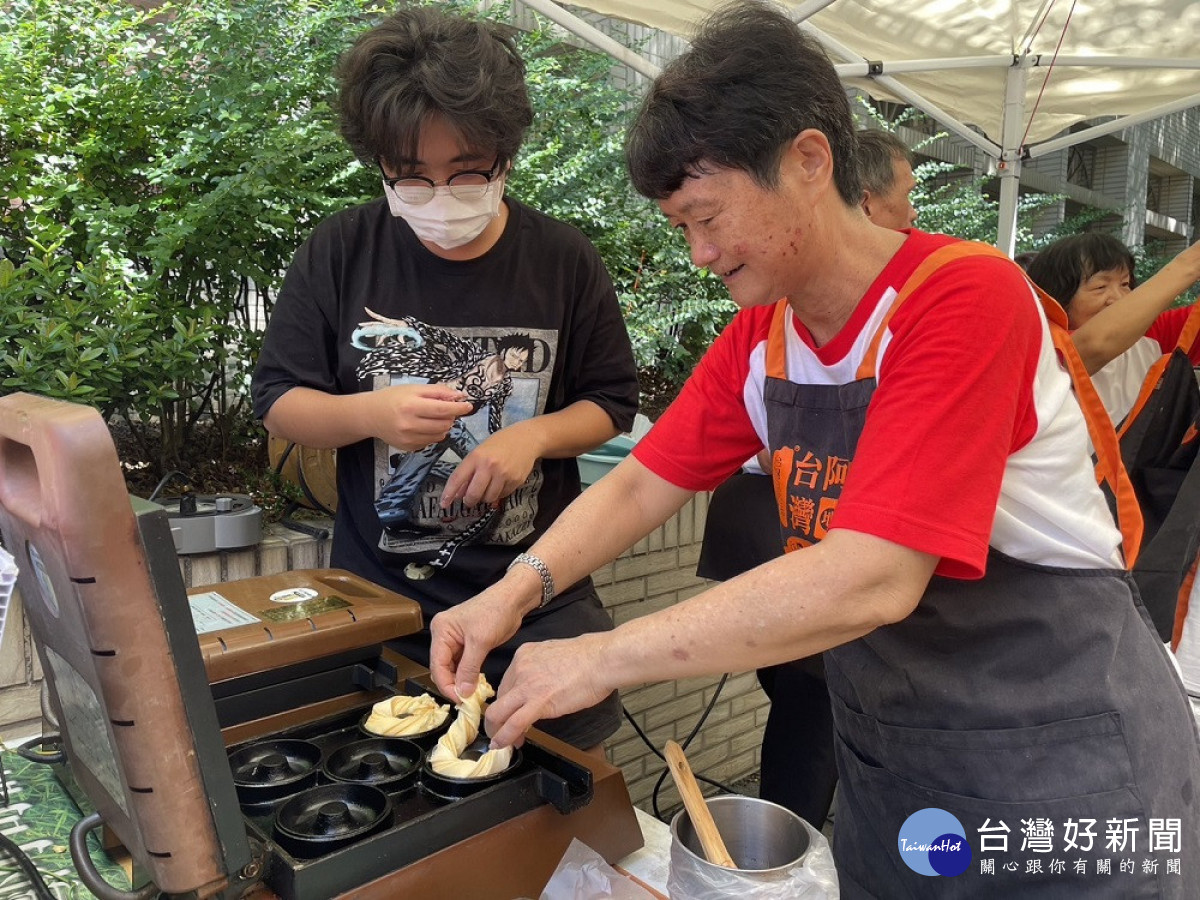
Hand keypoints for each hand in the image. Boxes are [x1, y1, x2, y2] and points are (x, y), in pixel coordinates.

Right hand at [371, 383, 473, 450]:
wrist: (370, 415)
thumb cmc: (393, 398)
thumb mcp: (414, 389)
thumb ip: (437, 392)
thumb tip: (459, 396)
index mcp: (411, 406)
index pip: (442, 409)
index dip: (458, 408)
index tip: (468, 406)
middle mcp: (409, 425)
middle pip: (444, 424)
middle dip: (450, 416)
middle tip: (445, 409)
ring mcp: (408, 439)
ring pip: (440, 435)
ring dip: (443, 426)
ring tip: (433, 417)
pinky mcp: (408, 448)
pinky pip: (430, 442)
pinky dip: (433, 434)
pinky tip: (423, 426)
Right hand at [429, 581, 528, 703]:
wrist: (512, 599)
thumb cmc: (495, 612)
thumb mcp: (481, 641)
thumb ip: (469, 668)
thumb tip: (462, 693)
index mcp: (441, 630)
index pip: (437, 664)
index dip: (446, 684)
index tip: (458, 699)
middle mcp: (444, 635)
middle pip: (442, 667)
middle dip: (452, 684)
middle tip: (465, 700)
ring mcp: (455, 640)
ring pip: (452, 668)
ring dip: (460, 681)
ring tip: (470, 696)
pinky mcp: (467, 644)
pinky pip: (462, 664)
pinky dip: (467, 675)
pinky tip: (474, 685)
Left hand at [440, 423, 540, 508]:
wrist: (527, 439)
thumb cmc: (500, 443)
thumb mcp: (480, 451)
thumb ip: (469, 470)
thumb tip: (459, 493)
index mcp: (476, 456)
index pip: (458, 478)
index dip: (449, 493)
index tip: (443, 504)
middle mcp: (489, 466)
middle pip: (473, 494)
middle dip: (469, 501)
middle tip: (468, 501)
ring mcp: (504, 474)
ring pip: (488, 498)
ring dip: (485, 498)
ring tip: (487, 488)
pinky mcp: (516, 481)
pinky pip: (502, 496)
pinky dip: (498, 494)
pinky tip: (500, 483)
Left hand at [483, 632, 613, 748]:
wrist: (601, 660)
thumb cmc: (589, 657)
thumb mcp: (554, 654)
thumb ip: (542, 667)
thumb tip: (543, 681)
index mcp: (525, 655)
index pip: (506, 683)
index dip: (507, 701)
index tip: (511, 711)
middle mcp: (520, 668)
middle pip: (499, 699)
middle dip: (499, 718)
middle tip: (505, 731)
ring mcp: (528, 685)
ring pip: (498, 713)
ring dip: (496, 731)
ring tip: (501, 743)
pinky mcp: (539, 702)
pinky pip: (513, 724)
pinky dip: (504, 737)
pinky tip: (504, 745)